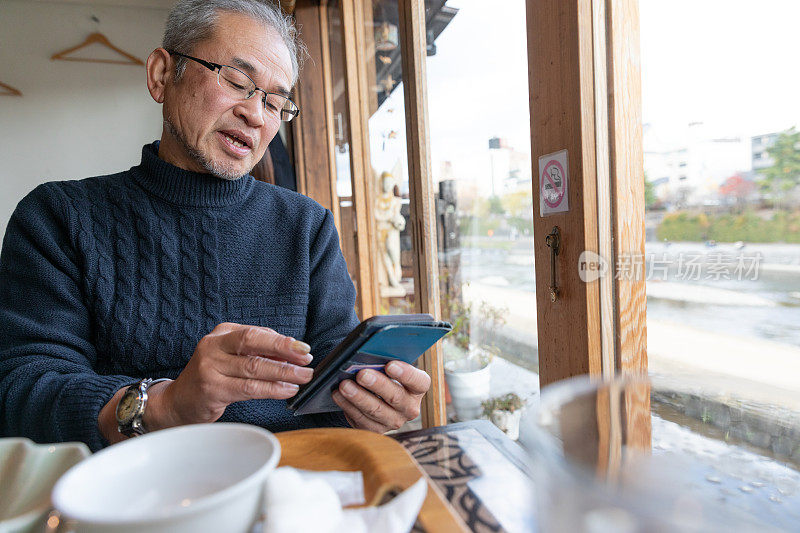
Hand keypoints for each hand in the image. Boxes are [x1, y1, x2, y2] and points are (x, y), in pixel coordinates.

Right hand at [153, 322, 314, 427]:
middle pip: (253, 343)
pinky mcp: (211, 389)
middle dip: (284, 351)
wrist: (178, 402)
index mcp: (221, 333)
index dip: (282, 341)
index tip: (304, 349)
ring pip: (253, 367)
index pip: (255, 333)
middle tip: (307, 360)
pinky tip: (286, 390)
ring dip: (283, 373)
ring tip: (302, 377)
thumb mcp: (232, 357)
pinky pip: (248, 388)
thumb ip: (257, 352)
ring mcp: (210, 367)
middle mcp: (213, 346)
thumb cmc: (212, 378)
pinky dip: (271, 389)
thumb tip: (291, 353)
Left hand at [331, 361, 430, 432]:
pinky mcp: (377, 430)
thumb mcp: (391, 368)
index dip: (406, 374)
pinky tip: (338, 395)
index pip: (418, 382)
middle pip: (395, 397)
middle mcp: (410, 408)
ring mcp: (394, 422)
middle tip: (361, 374)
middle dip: (377, 385)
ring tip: (344, 385)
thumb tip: (368, 357)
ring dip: (358, 397)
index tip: (390, 365)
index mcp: (418, 388)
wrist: (381, 398)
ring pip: (376, 410)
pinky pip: (361, 420)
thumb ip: (386, 362)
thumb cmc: (386, 375)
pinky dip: (348, 406)